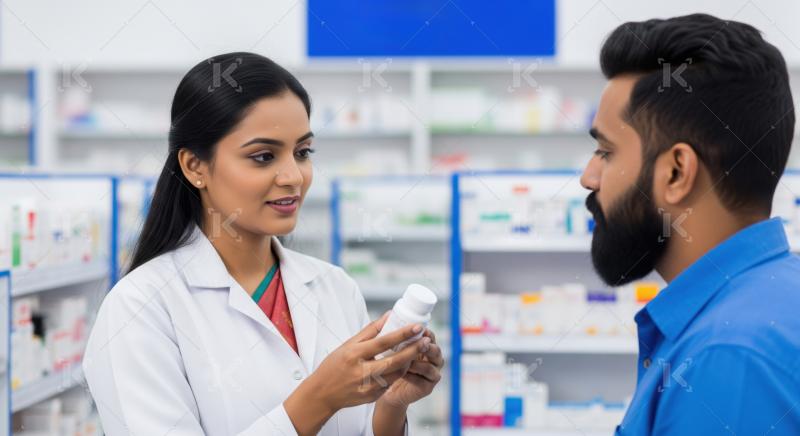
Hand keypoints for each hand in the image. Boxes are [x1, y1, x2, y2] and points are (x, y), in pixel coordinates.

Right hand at [287, 312, 426, 416]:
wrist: (322, 394)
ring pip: (396, 373)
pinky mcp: (372, 396)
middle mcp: (361, 371)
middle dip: (414, 350)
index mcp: (354, 354)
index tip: (417, 327)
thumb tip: (389, 315)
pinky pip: (390, 383)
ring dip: (409, 361)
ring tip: (417, 350)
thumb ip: (370, 330)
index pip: (383, 342)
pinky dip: (398, 372)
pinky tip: (403, 364)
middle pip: (395, 361)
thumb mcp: (348, 344)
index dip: (403, 334)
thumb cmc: (335, 365)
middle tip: (426, 340)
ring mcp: (368, 386)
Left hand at [379, 328, 443, 407]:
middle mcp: (431, 359)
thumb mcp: (388, 348)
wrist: (385, 390)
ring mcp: (432, 373)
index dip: (425, 332)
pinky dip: (416, 375)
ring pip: (432, 365)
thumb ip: (391, 334)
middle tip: (420, 343)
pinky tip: (404, 372)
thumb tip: (389, 314)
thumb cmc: (387, 367)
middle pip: (436, 350)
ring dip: (420, 361)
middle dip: (428, 346)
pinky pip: (426, 379)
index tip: (418, 328)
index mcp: (424, 347)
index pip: (429, 336)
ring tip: (408, 359)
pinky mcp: (428, 387)